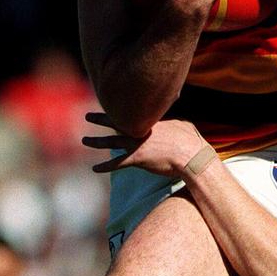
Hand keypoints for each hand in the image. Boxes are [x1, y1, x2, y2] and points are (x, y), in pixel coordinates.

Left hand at [83, 113, 206, 176]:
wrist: (191, 156)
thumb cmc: (190, 141)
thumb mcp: (183, 125)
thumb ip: (175, 122)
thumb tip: (179, 121)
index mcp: (150, 121)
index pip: (130, 113)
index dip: (118, 110)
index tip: (109, 106)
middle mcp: (140, 130)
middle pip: (115, 123)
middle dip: (100, 119)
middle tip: (87, 115)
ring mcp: (137, 144)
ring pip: (111, 142)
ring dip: (96, 141)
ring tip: (84, 140)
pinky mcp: (137, 159)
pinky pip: (116, 164)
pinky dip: (105, 167)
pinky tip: (94, 169)